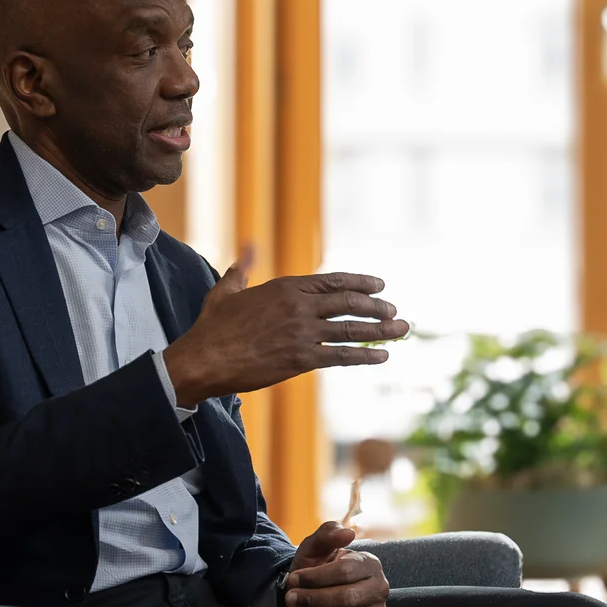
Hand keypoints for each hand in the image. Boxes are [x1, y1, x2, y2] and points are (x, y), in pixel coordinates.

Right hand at [163, 247, 409, 403]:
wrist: (204, 359)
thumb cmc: (213, 326)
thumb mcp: (227, 290)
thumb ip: (243, 267)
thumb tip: (248, 247)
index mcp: (285, 287)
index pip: (333, 281)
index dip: (360, 282)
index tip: (380, 285)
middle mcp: (299, 307)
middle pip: (348, 303)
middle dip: (376, 306)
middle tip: (394, 311)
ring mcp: (302, 333)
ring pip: (351, 329)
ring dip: (380, 330)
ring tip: (402, 329)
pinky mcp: (301, 359)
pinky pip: (341, 356)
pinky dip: (365, 356)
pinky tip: (382, 356)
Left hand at [278, 521, 387, 606]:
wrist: (317, 589)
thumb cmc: (317, 566)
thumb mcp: (316, 546)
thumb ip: (327, 534)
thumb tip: (348, 532)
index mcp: (370, 563)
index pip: (345, 572)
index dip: (316, 577)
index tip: (293, 579)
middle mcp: (379, 588)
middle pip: (346, 598)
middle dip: (312, 600)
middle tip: (288, 598)